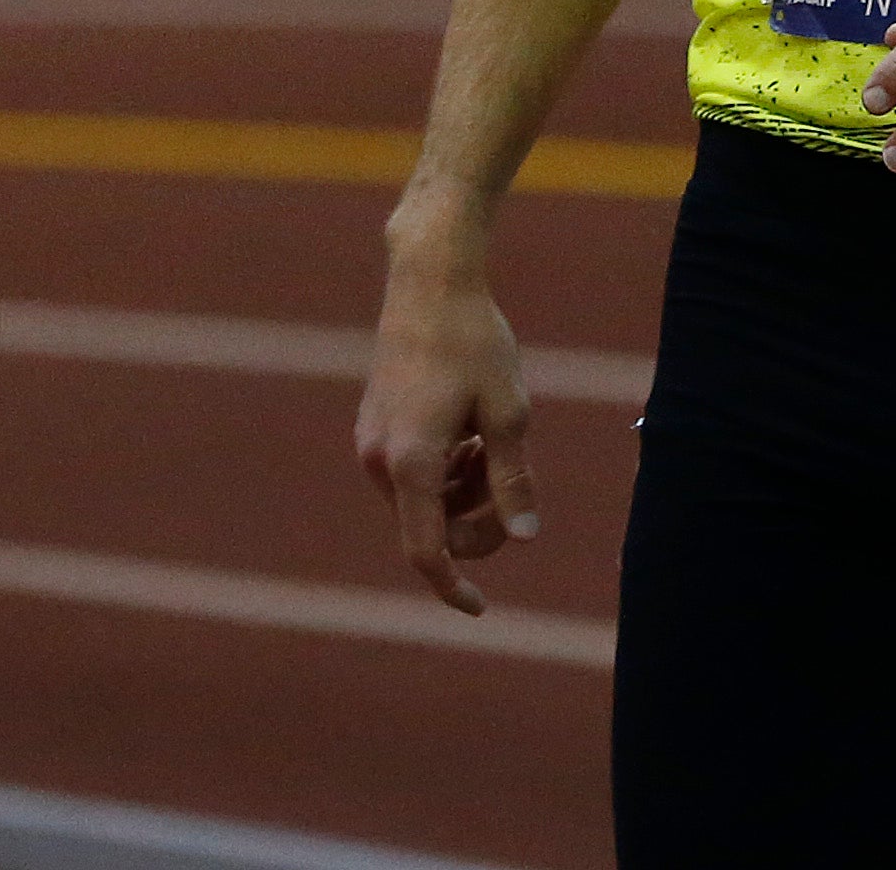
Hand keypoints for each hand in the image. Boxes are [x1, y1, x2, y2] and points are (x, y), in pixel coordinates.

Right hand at [354, 246, 538, 614]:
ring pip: (428, 503)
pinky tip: (468, 430)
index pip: (427, 551)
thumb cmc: (475, 342)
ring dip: (467, 490)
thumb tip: (524, 538)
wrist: (429, 285)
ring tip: (491, 437)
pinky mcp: (374, 434)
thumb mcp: (509, 411)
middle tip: (512, 472)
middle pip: (435, 528)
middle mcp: (379, 463)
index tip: (479, 609)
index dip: (452, 586)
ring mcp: (371, 448)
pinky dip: (448, 471)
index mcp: (411, 463)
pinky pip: (415, 478)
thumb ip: (513, 479)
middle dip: (479, 518)